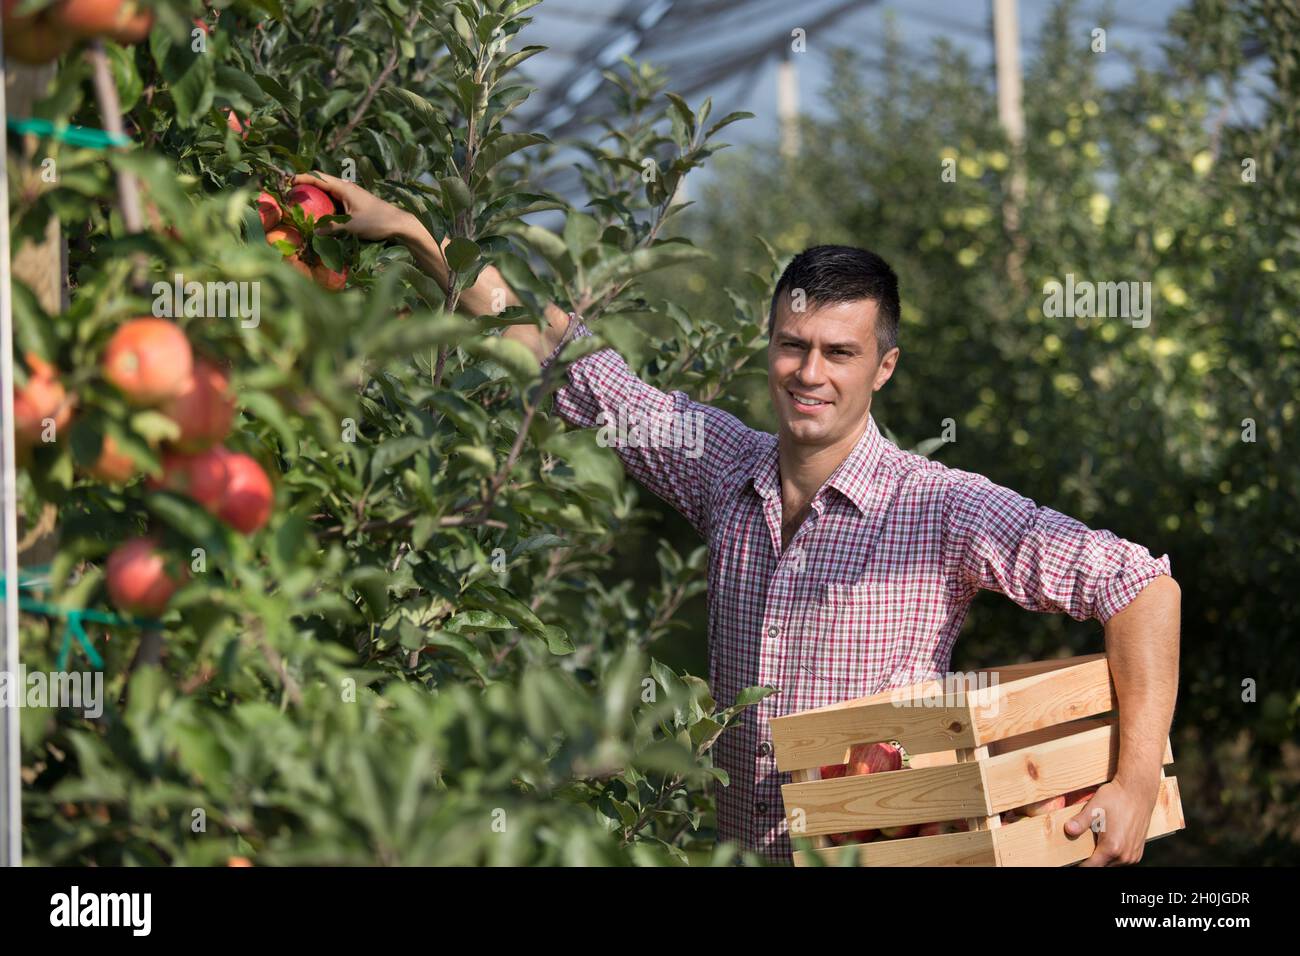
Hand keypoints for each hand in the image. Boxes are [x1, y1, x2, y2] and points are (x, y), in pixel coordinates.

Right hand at [291, 171, 415, 241]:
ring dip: (316, 197)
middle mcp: (347, 189)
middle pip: (322, 184)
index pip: (319, 178)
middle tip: (290, 193)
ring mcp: (351, 196)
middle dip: (306, 186)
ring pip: (329, 194)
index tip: (288, 181)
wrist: (399, 224)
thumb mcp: (352, 225)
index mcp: (344, 188)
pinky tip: (319, 215)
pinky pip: (336, 202)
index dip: (302, 178)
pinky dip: (326, 206)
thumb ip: (332, 227)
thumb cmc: (377, 221)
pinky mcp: (355, 204)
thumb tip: (314, 232)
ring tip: (301, 204)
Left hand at [1066, 776, 1159, 865]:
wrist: (1138, 791)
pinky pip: (1121, 859)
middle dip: (1091, 858)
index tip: (1072, 859)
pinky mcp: (1138, 852)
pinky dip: (1113, 854)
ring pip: (1112, 863)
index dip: (1081, 863)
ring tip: (1097, 839)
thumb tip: (1068, 829)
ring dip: (1103, 856)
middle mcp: (1125, 855)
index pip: (1092, 866)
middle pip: (1102, 865)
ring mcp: (1133, 855)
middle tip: (1083, 846)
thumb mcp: (1094, 808)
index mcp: (1112, 848)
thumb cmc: (1116, 798)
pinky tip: (1109, 840)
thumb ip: (1080, 822)